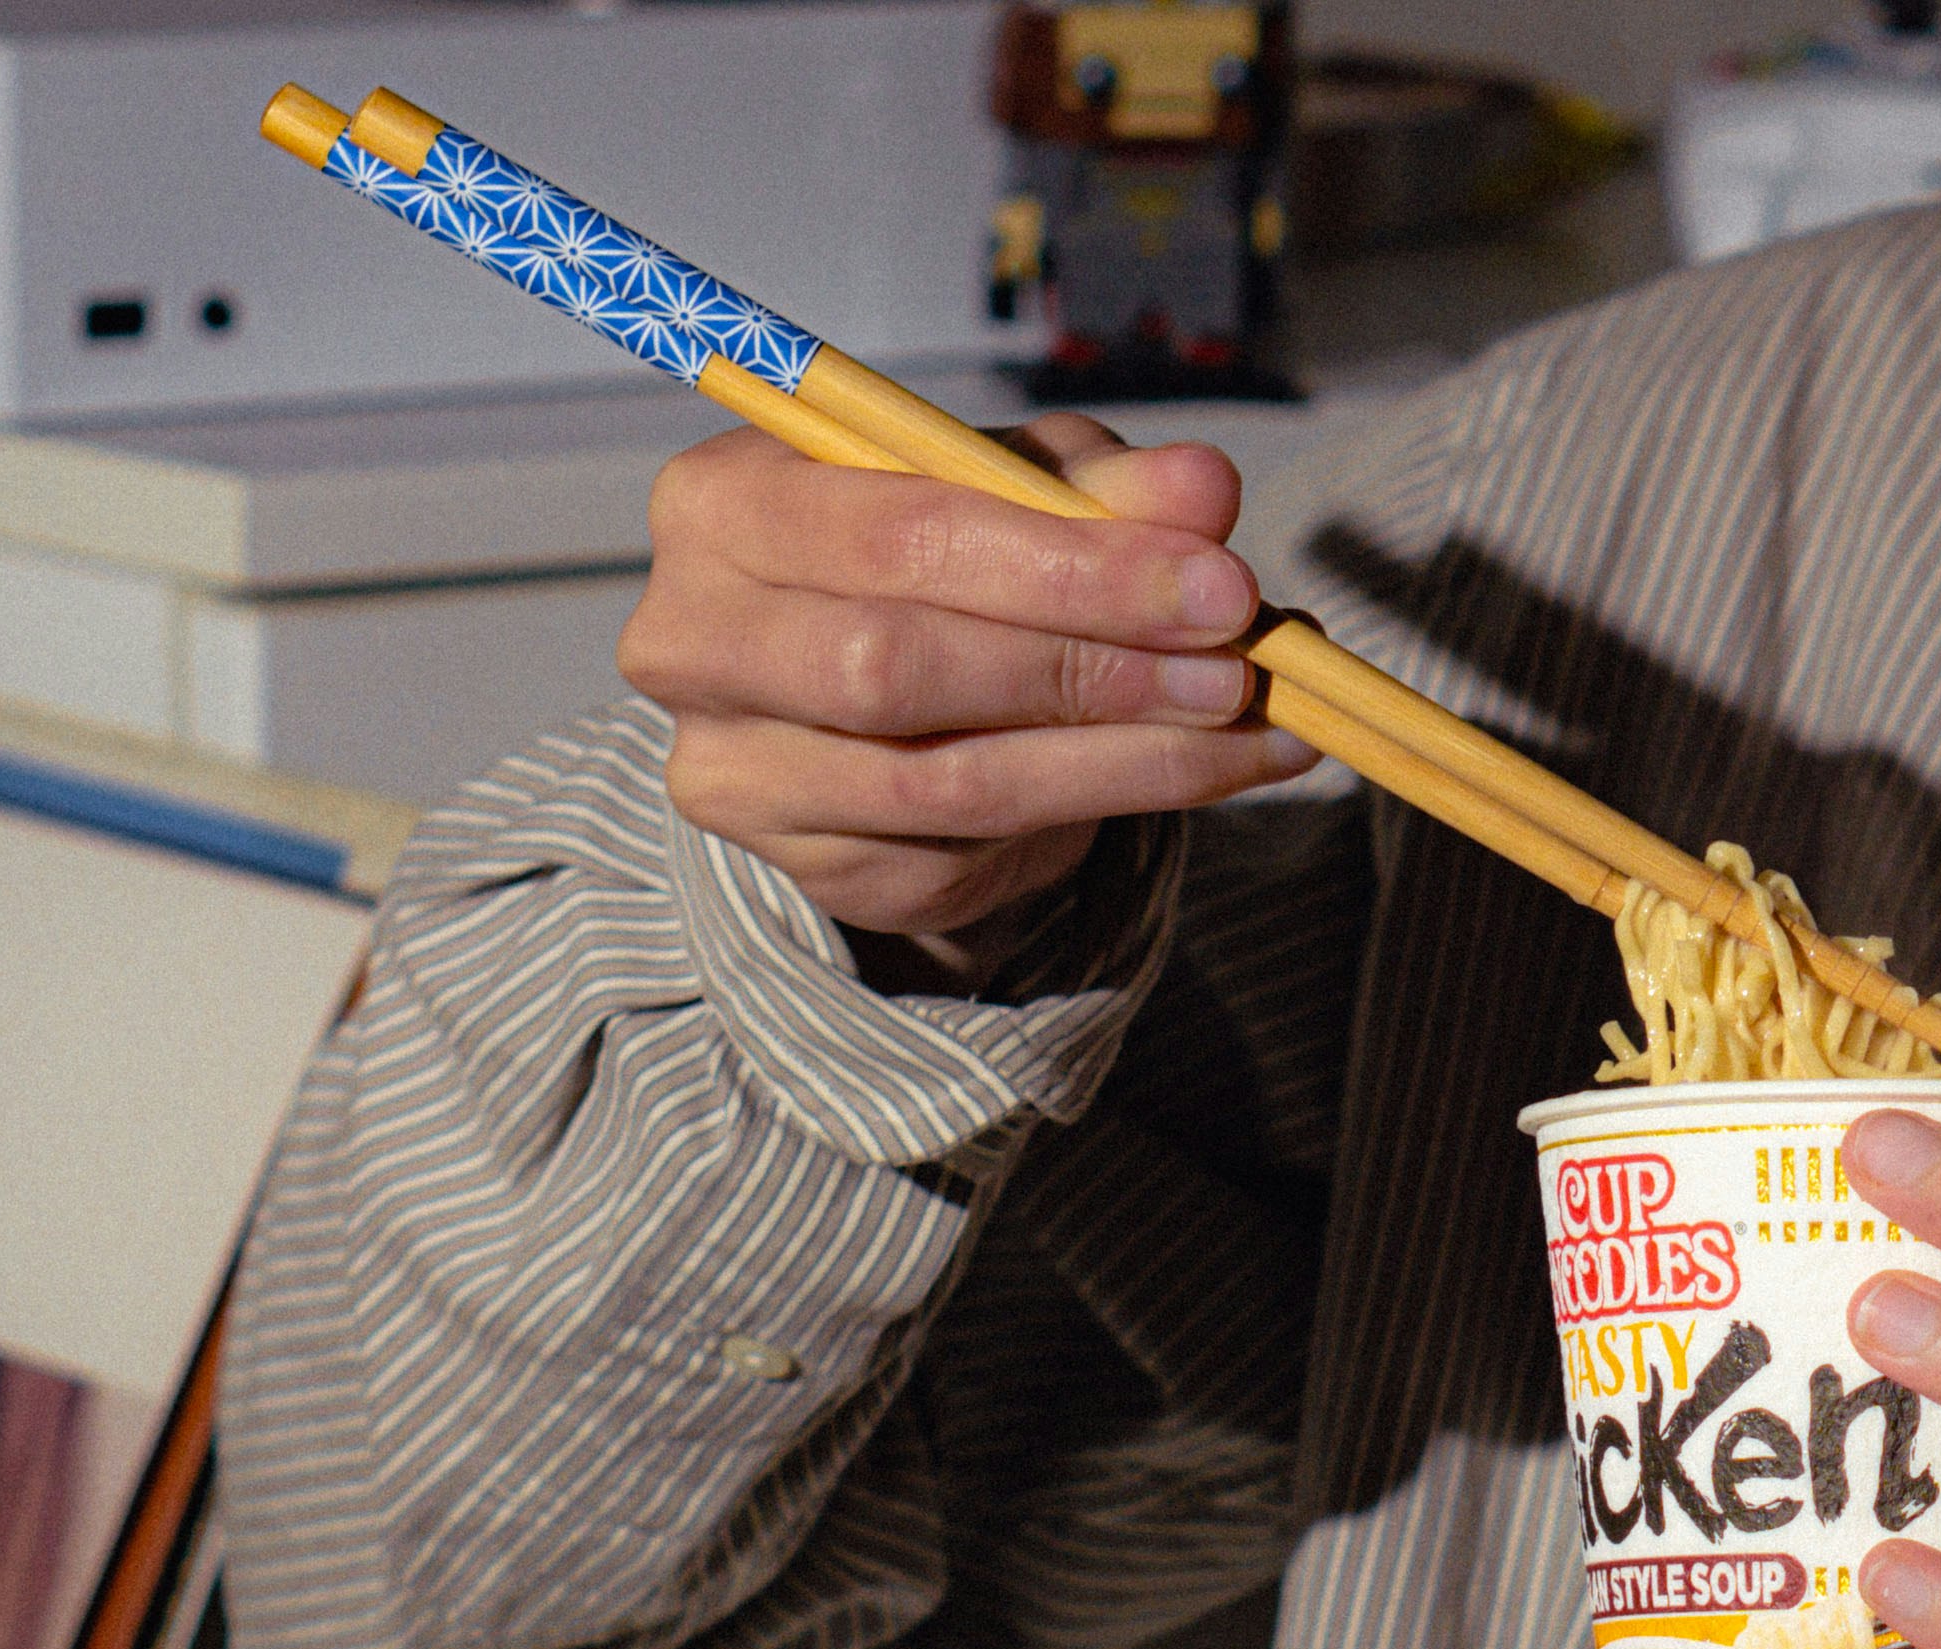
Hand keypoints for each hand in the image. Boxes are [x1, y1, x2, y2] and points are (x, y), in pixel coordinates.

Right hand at [617, 411, 1319, 960]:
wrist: (887, 688)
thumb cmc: (947, 549)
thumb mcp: (1024, 488)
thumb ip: (1105, 486)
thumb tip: (1203, 489)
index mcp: (723, 502)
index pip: (896, 534)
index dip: (1067, 565)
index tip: (1218, 581)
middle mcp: (694, 640)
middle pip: (900, 666)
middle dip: (1093, 667)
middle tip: (1238, 666)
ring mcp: (739, 771)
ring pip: (948, 781)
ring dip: (1126, 757)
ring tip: (1247, 725)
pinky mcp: (814, 869)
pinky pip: (971, 852)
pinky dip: (1110, 811)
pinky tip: (1202, 773)